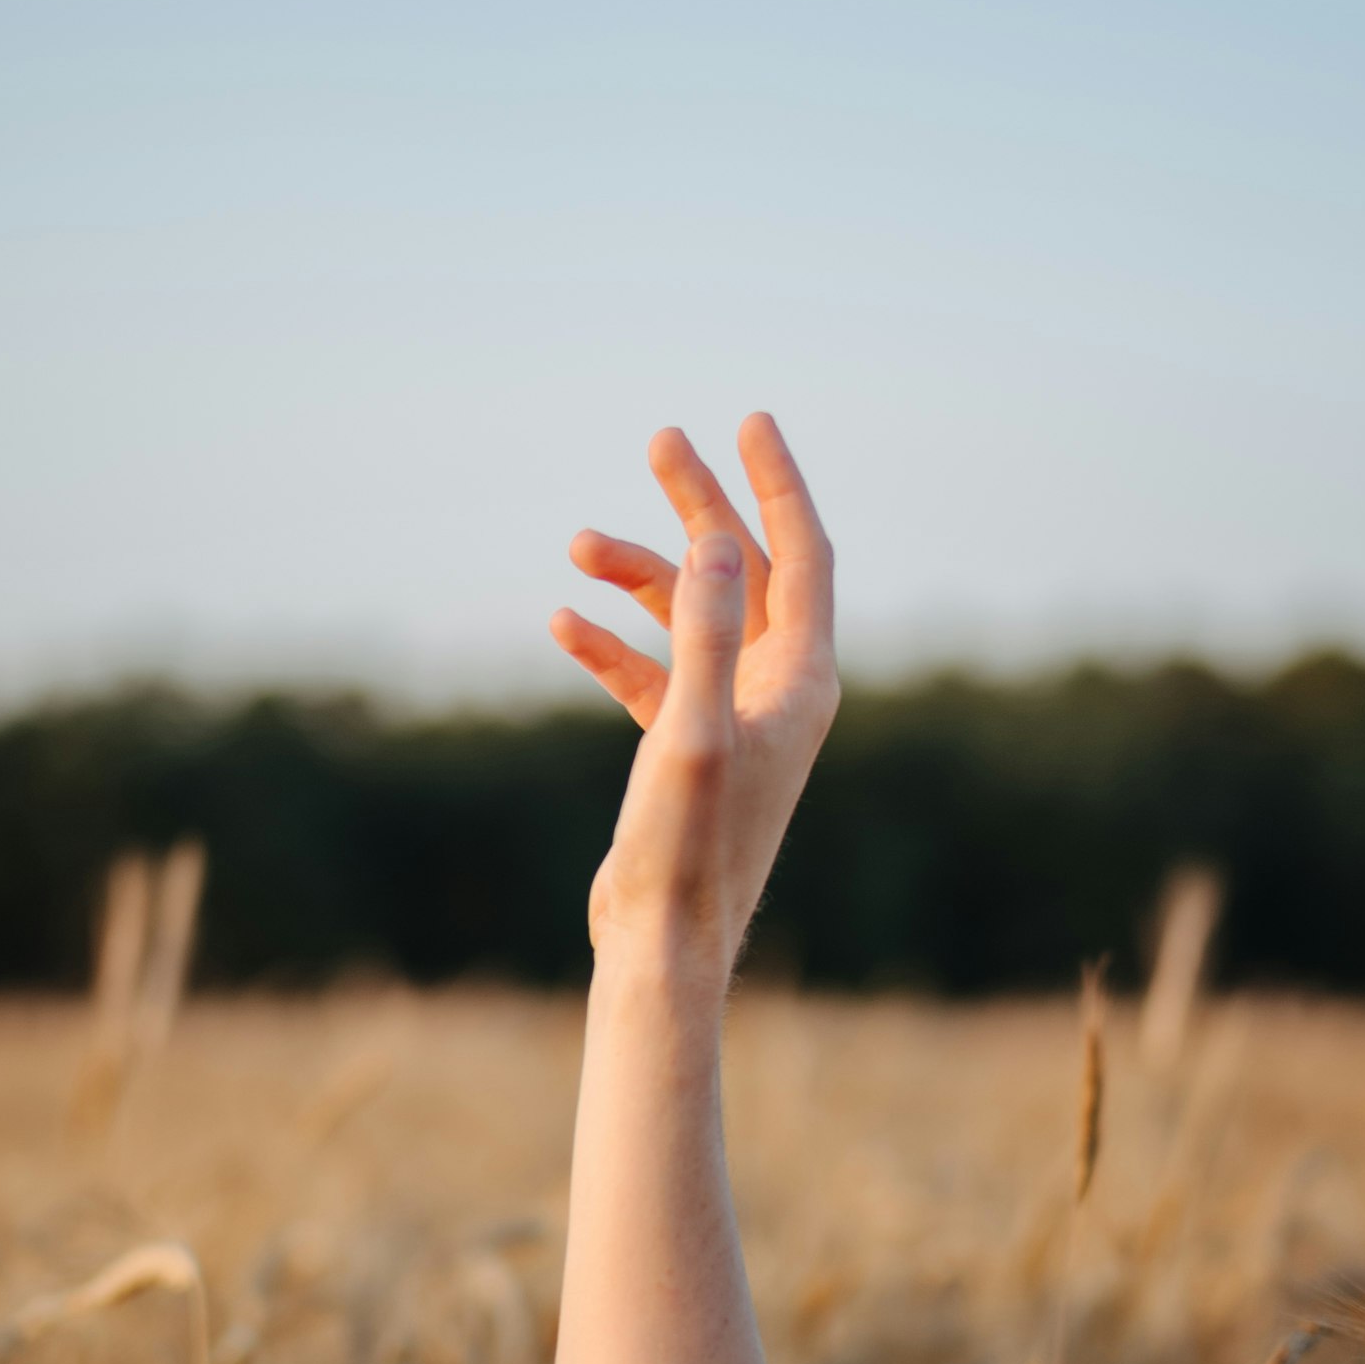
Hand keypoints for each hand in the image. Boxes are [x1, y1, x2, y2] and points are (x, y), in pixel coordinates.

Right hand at [551, 415, 838, 981]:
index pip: (802, 556)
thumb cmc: (688, 849)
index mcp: (800, 682)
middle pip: (744, 571)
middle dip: (700, 506)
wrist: (663, 943)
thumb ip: (706, 634)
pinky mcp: (687, 751)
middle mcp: (776, 693)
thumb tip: (717, 543)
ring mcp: (732, 720)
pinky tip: (562, 623)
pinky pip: (653, 675)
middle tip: (657, 441)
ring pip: (690, 619)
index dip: (777, 484)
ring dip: (638, 577)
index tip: (748, 420)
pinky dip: (613, 645)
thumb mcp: (692, 731)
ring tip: (574, 545)